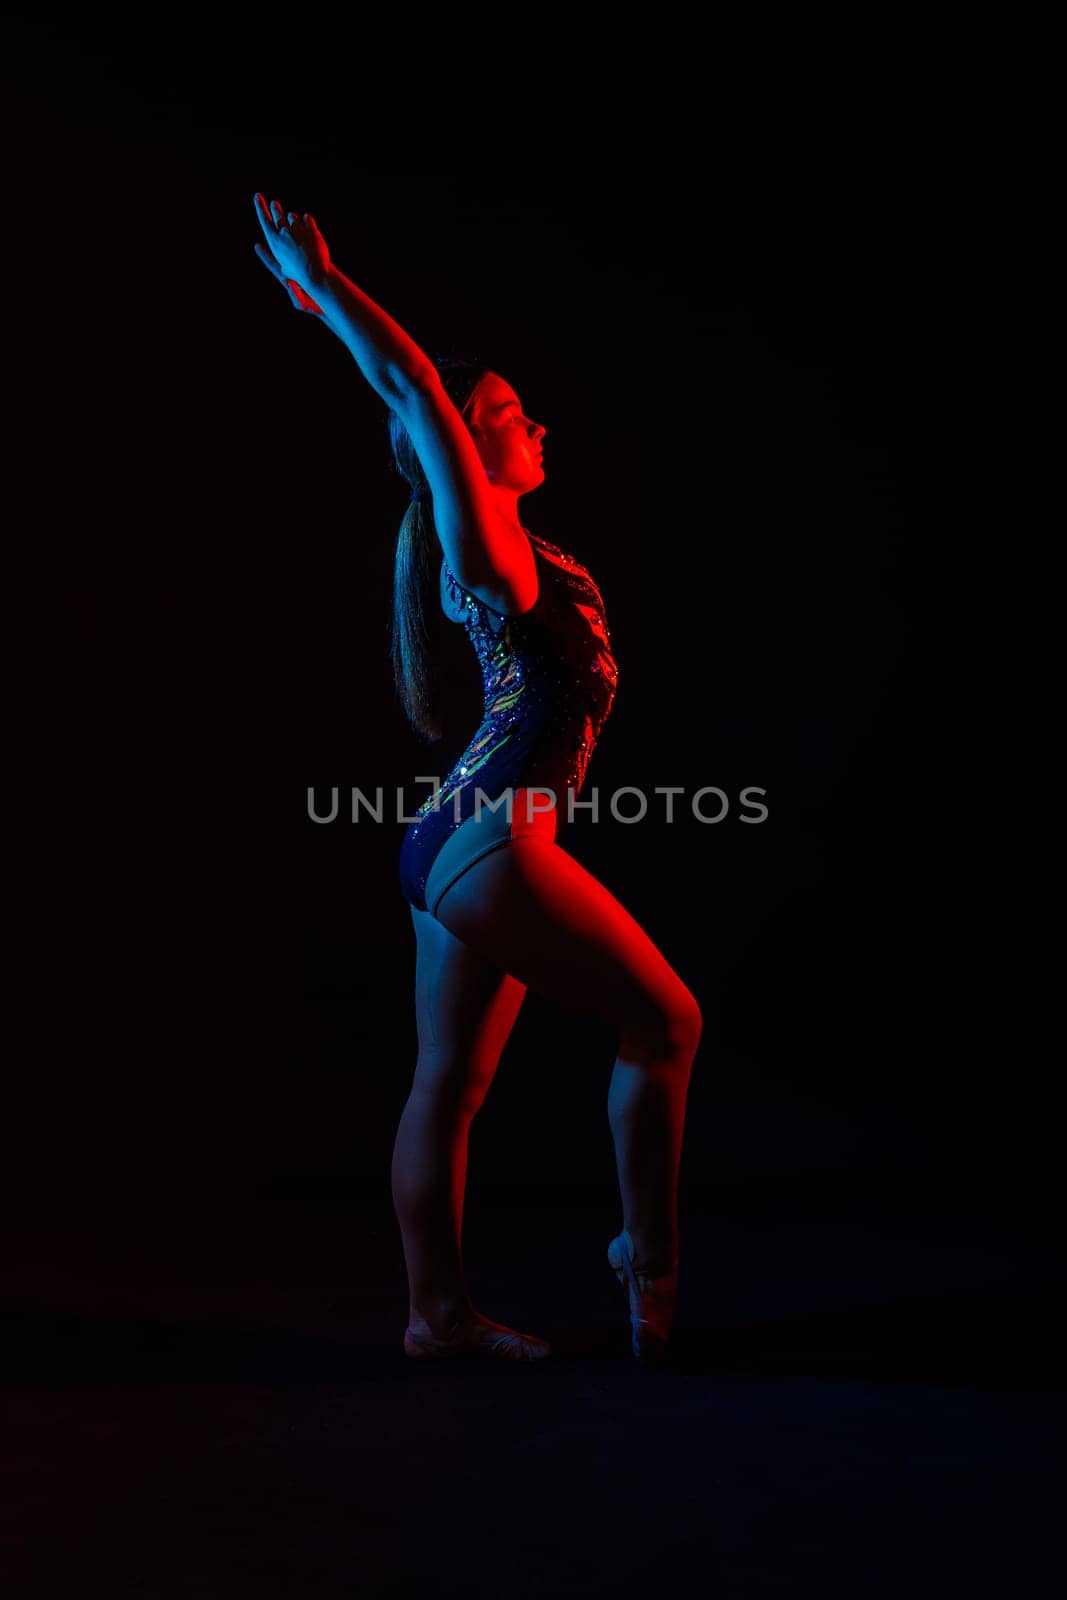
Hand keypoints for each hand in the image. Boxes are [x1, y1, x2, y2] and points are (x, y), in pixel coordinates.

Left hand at [253, 193, 330, 315]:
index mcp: (289, 278)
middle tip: (270, 220)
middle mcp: (295, 270)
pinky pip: (309, 248)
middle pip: (282, 249)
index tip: (257, 246)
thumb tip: (289, 284)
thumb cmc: (317, 307)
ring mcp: (305, 266)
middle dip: (276, 234)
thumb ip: (296, 296)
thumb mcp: (304, 304)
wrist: (333, 303)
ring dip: (291, 231)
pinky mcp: (315, 264)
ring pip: (295, 245)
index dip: (265, 256)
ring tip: (288, 216)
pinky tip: (305, 227)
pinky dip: (307, 237)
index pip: (274, 265)